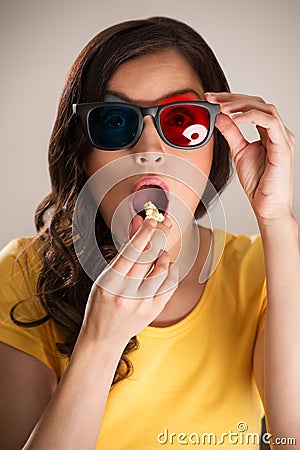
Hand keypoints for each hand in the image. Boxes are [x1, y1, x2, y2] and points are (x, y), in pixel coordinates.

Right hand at [78, 216, 177, 347]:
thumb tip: (137, 223)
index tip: (152, 220)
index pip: (130, 252)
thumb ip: (124, 250)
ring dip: (164, 255)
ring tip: (160, 253)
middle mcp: (125, 294)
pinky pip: (170, 285)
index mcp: (109, 283)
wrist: (103, 337)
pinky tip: (167, 266)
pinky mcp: (153, 311)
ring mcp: (141, 304)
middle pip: (148, 258)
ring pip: (162, 270)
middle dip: (157, 238)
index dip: (144, 233)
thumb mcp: (105, 276)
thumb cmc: (101, 302)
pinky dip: (171, 271)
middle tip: (161, 228)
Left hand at [206, 92, 294, 224]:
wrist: (267, 206)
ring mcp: (282, 138)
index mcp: (269, 133)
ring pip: (265, 108)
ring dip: (241, 105)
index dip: (231, 100)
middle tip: (213, 98)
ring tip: (222, 107)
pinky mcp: (283, 147)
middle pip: (258, 103)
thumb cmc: (258, 183)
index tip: (212, 99)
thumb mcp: (239, 152)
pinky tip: (235, 119)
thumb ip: (231, 134)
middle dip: (233, 98)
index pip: (252, 107)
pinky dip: (251, 117)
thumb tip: (220, 117)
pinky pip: (270, 123)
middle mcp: (278, 132)